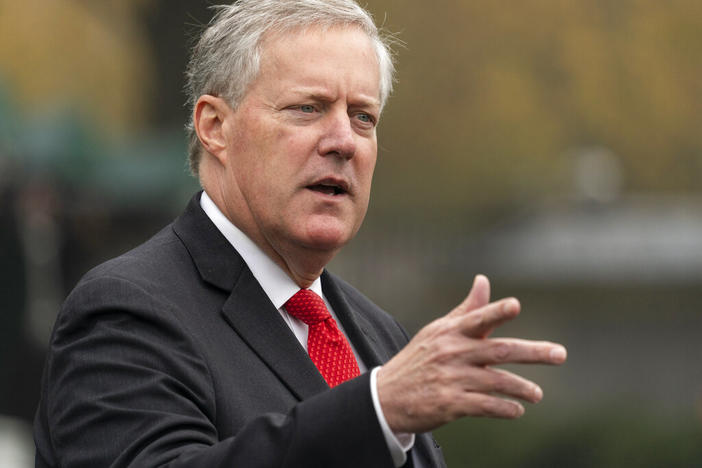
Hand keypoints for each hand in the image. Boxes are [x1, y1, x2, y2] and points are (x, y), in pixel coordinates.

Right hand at [377, 275, 566, 433]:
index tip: (515, 305)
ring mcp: (451, 379)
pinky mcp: (450, 404)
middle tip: (560, 354)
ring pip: (496, 381)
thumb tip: (484, 281)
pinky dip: (504, 408)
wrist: (387, 397)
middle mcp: (452, 353)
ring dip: (521, 388)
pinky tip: (516, 410)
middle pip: (498, 350)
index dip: (496, 312)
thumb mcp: (438, 331)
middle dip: (533, 352)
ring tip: (537, 394)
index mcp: (451, 331)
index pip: (477, 318)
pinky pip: (484, 406)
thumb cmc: (419, 359)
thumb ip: (468, 310)